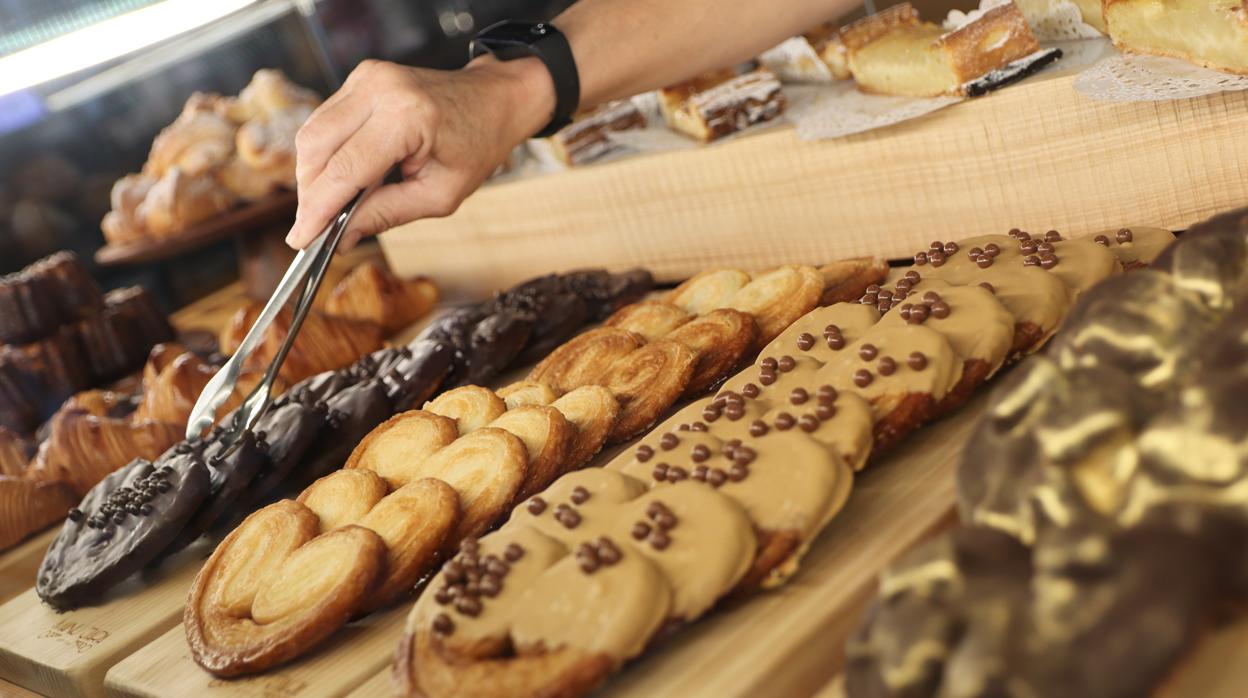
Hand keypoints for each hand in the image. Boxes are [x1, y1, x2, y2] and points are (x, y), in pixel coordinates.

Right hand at [286, 56, 554, 248]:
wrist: (493, 101)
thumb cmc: (476, 146)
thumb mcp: (440, 195)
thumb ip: (386, 214)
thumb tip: (341, 237)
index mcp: (407, 117)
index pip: (344, 170)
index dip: (317, 210)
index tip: (301, 240)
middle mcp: (380, 88)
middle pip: (316, 147)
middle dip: (310, 194)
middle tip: (315, 229)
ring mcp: (367, 77)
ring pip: (312, 133)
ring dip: (313, 175)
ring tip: (331, 206)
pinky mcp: (361, 78)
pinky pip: (326, 121)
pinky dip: (326, 154)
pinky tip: (342, 178)